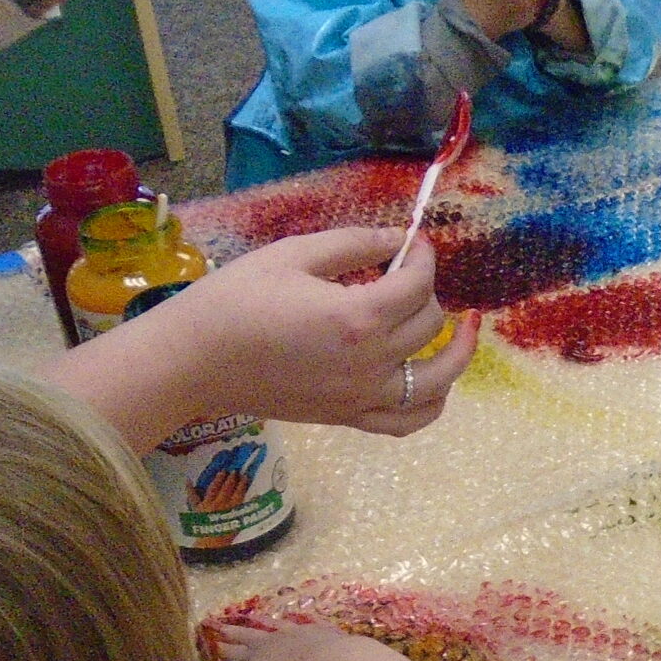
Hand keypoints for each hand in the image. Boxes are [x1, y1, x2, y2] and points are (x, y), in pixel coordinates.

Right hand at [176, 229, 480, 431]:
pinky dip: (432, 403)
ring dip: (457, 352)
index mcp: (357, 318)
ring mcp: (361, 397)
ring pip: (437, 380)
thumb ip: (356, 244)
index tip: (415, 242)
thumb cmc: (235, 300)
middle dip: (426, 292)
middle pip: (429, 324)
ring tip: (466, 328)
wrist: (193, 360)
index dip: (423, 257)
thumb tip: (401, 239)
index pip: (417, 284)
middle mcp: (369, 364)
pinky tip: (437, 382)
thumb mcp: (295, 254)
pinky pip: (408, 421)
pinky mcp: (347, 417)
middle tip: (405, 274)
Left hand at [203, 621, 438, 660]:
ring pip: (236, 652)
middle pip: (258, 632)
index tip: (266, 621)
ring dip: (218, 649)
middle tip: (219, 622)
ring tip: (202, 643)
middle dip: (238, 629)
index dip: (278, 628)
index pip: (293, 629)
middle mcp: (289, 641)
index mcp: (318, 636)